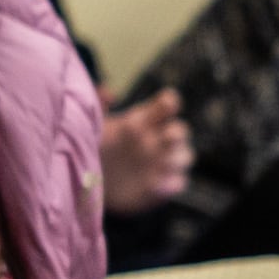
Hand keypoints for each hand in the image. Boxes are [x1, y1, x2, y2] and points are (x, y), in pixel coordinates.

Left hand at [100, 89, 192, 215]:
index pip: (165, 106)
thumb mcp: (95, 127)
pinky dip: (171, 184)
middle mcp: (158, 140)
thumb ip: (99, 108)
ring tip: (163, 163)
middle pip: (181, 131)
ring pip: (185, 156)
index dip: (169, 103)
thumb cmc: (97, 148)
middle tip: (167, 135)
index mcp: (145, 121)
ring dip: (178, 158)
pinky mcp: (161, 186)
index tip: (166, 103)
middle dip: (177, 133)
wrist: (93, 182)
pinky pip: (178, 183)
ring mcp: (162, 164)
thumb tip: (108, 91)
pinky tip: (155, 185)